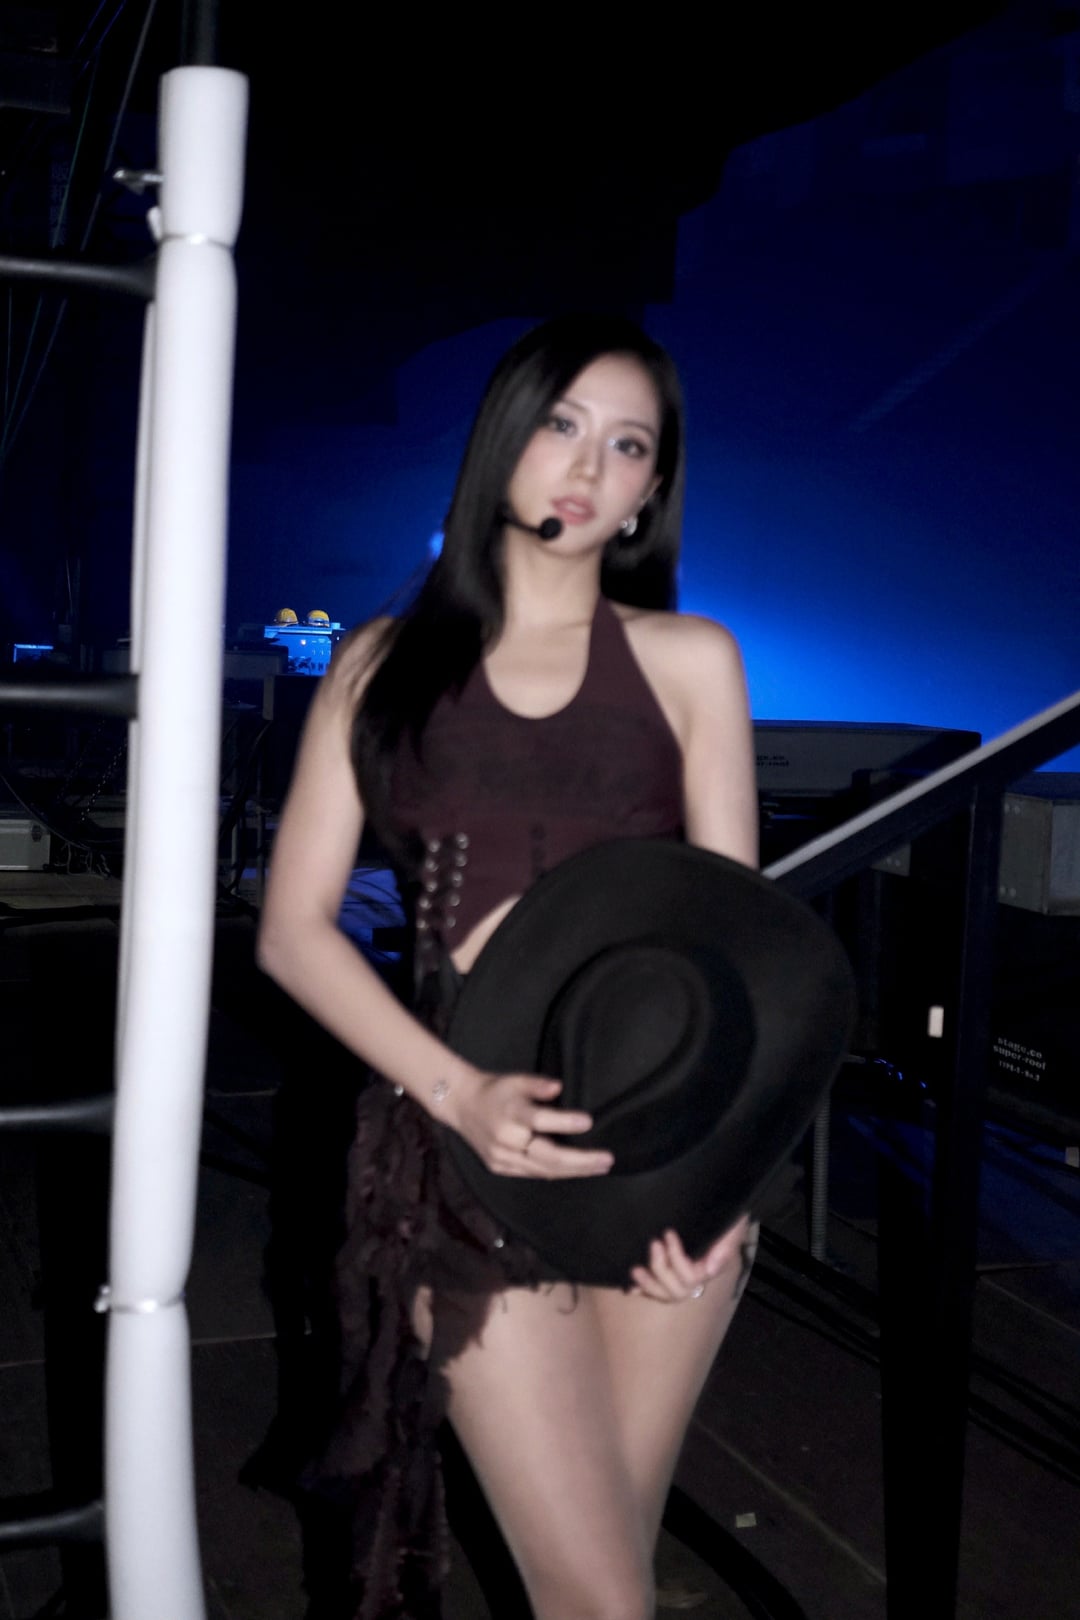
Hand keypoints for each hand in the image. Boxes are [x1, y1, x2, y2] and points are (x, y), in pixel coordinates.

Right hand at [442, 1068, 614, 1180]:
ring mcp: (502, 1158)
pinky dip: (556, 1173)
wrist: (461, 1105)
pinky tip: (576, 1171)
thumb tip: (559, 1087)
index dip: (565, 1122)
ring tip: (599, 1167)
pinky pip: (533, 1174)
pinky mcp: (500, 1168)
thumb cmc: (495, 1090)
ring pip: (543, 1170)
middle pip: (547, 1156)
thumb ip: (538, 1084)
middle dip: (580, 1161)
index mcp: (509, 1113)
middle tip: (607, 1159)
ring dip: (574, 1171)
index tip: (588, 1121)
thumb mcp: (515, 1079)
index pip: (540, 1120)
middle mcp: (505, 1140)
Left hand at [628, 1217, 750, 1303]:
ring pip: (666, 1294)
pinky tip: (631, 1288)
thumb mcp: (731, 1225)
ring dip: (649, 1284)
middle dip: (661, 1269)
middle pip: (677, 1291)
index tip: (668, 1233)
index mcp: (709, 1265)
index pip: (691, 1277)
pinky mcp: (669, 1269)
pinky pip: (657, 1289)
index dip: (676, 1258)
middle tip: (654, 1243)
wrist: (721, 1200)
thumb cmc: (726, 1213)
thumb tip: (709, 1269)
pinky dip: (644, 1290)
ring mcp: (681, 1273)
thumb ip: (725, 1246)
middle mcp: (695, 1273)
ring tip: (635, 1269)